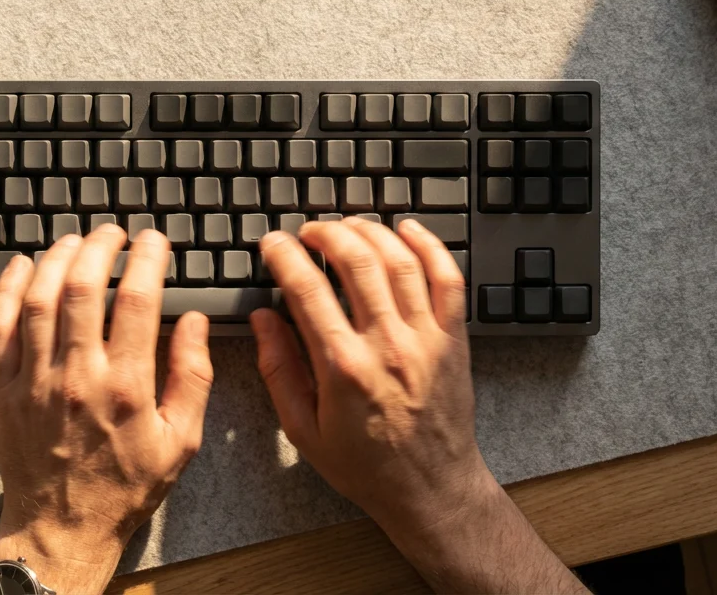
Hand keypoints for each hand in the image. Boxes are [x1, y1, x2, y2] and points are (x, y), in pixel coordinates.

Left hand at [0, 226, 212, 594]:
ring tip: (75, 241)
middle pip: (85, 286)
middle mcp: (77, 376)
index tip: (154, 242)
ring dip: (58, 258)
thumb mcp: (181, 440)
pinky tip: (23, 267)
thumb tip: (194, 323)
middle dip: (102, 245)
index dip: (148, 258)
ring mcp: (34, 380)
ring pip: (40, 297)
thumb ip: (192, 377)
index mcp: (127, 387)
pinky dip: (6, 288)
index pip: (140, 300)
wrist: (62, 529)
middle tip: (114, 233)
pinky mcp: (3, 388)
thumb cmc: (123, 488)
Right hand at [252, 217, 584, 593]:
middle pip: (356, 262)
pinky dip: (429, 245)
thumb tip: (262, 320)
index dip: (285, 256)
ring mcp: (425, 339)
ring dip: (371, 233)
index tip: (273, 244)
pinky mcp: (454, 339)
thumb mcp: (302, 429)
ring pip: (400, 261)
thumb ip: (279, 369)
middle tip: (309, 231)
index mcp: (343, 368)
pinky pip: (448, 278)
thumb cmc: (365, 465)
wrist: (429, 489)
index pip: (307, 290)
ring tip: (348, 226)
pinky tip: (408, 230)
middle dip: (327, 233)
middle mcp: (387, 345)